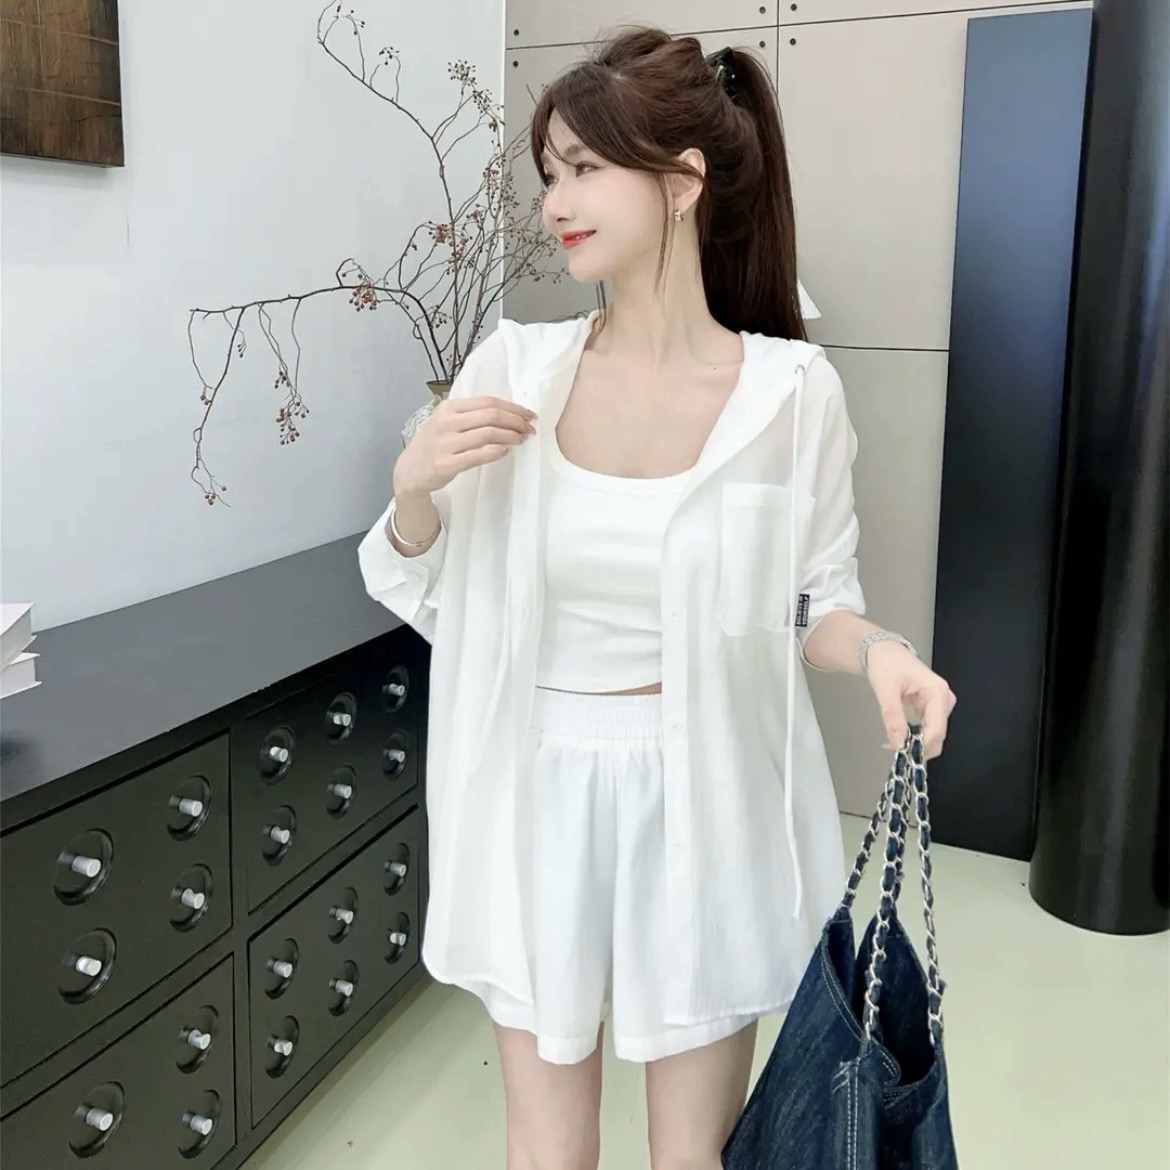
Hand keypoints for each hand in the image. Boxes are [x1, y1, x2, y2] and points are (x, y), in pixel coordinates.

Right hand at [393, 396, 535, 497]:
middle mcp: (447, 422)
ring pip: (488, 434)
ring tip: (521, 440)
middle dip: (516, 421)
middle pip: (491, 416)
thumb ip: (471, 416)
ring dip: (511, 436)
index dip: (513, 408)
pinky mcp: (447, 463)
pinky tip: (506, 451)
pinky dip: (497, 452)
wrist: (409, 471)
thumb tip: (509, 415)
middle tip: (529, 429)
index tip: (529, 415)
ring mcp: (446, 443)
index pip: (488, 402)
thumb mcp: (446, 422)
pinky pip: (479, 455)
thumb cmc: (433, 445)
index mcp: (449, 407)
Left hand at [864, 641, 955, 760]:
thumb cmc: (886, 665)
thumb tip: (899, 744)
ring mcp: (941, 706)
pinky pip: (927, 730)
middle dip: (917, 747)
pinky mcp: (933, 709)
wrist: (885, 652)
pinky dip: (913, 737)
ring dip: (913, 744)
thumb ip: (893, 717)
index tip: (901, 754)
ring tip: (890, 742)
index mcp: (938, 693)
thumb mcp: (885, 690)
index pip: (937, 730)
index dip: (922, 747)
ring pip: (932, 736)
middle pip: (937, 735)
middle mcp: (945, 701)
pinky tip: (897, 736)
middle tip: (890, 748)